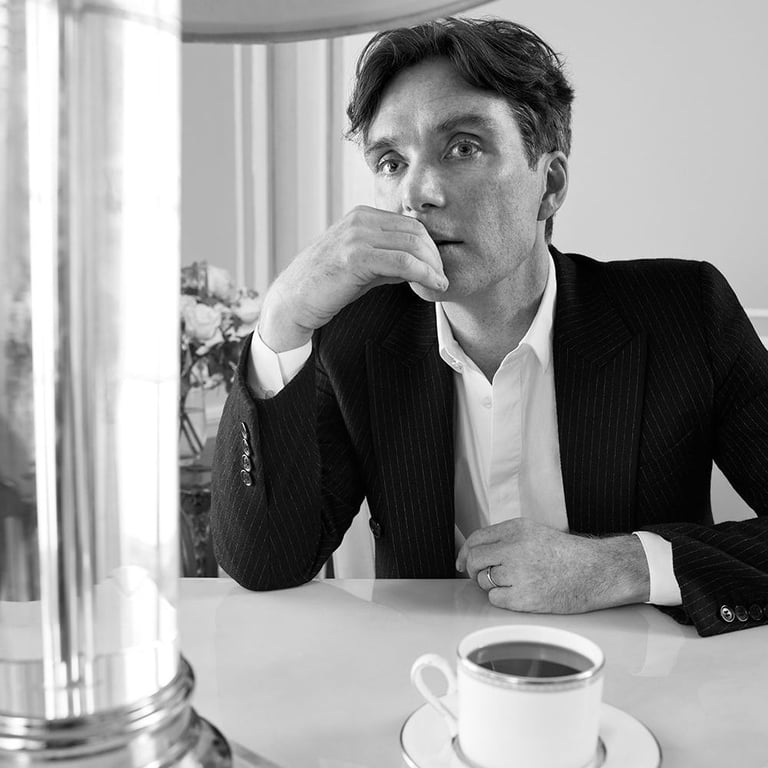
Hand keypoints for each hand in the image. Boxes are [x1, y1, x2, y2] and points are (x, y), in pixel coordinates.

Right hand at [258, 206, 447, 351]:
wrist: (294, 300)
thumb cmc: (326, 286)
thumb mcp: (363, 266)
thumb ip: (389, 260)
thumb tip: (419, 265)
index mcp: (362, 216)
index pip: (410, 224)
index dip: (430, 246)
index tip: (438, 267)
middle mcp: (360, 220)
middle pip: (416, 232)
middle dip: (435, 256)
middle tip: (443, 277)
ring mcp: (357, 236)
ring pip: (412, 245)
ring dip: (432, 266)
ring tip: (440, 284)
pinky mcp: (356, 257)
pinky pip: (402, 262)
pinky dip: (423, 274)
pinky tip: (431, 286)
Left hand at [455, 518, 649, 613]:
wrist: (597, 572)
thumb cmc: (569, 555)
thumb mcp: (535, 533)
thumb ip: (506, 538)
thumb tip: (475, 552)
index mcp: (516, 529)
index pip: (476, 538)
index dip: (465, 552)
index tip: (463, 562)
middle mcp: (514, 548)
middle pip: (474, 559)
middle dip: (472, 570)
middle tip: (481, 576)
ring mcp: (518, 573)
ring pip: (484, 581)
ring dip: (492, 585)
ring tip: (515, 584)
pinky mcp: (523, 597)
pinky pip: (495, 599)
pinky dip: (502, 599)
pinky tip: (520, 594)